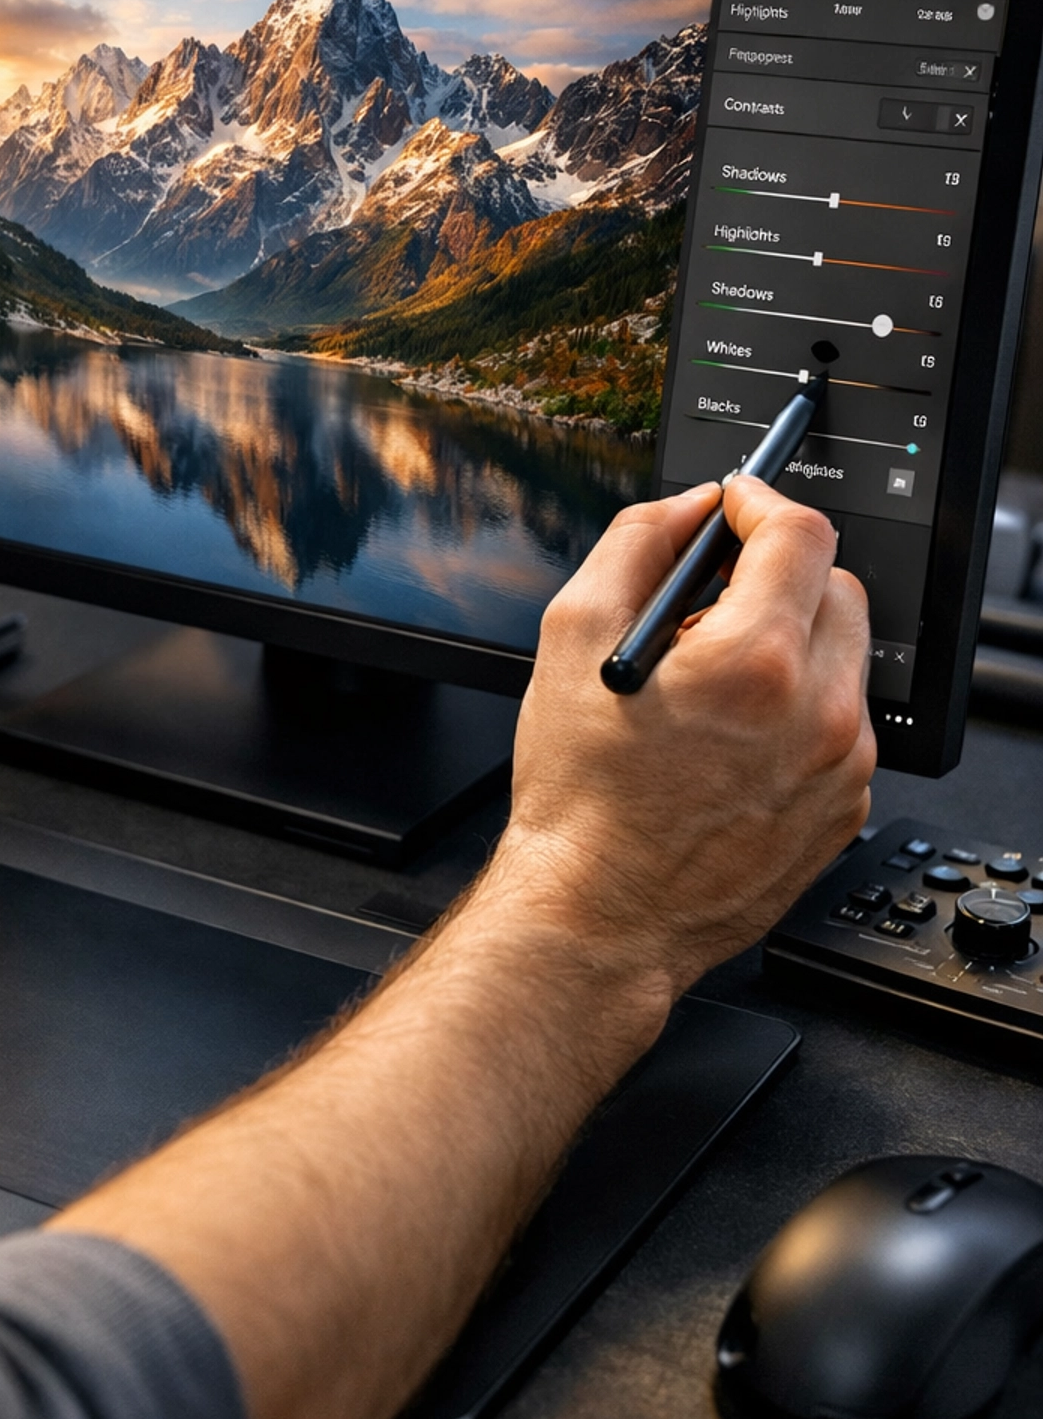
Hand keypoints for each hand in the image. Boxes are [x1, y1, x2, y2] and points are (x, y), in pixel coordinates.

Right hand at [488, 475, 874, 1013]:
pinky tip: (732, 741)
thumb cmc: (581, 799)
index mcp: (754, 664)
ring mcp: (842, 767)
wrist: (600, 917)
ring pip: (844, 658)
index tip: (737, 505)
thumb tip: (684, 509)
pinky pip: (842, 723)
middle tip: (709, 602)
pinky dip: (799, 710)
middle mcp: (819, 714)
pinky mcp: (845, 808)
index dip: (761, 502)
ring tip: (711, 688)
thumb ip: (635, 545)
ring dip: (788, 645)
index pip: (800, 534)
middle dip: (777, 575)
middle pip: (836, 587)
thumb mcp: (572, 640)